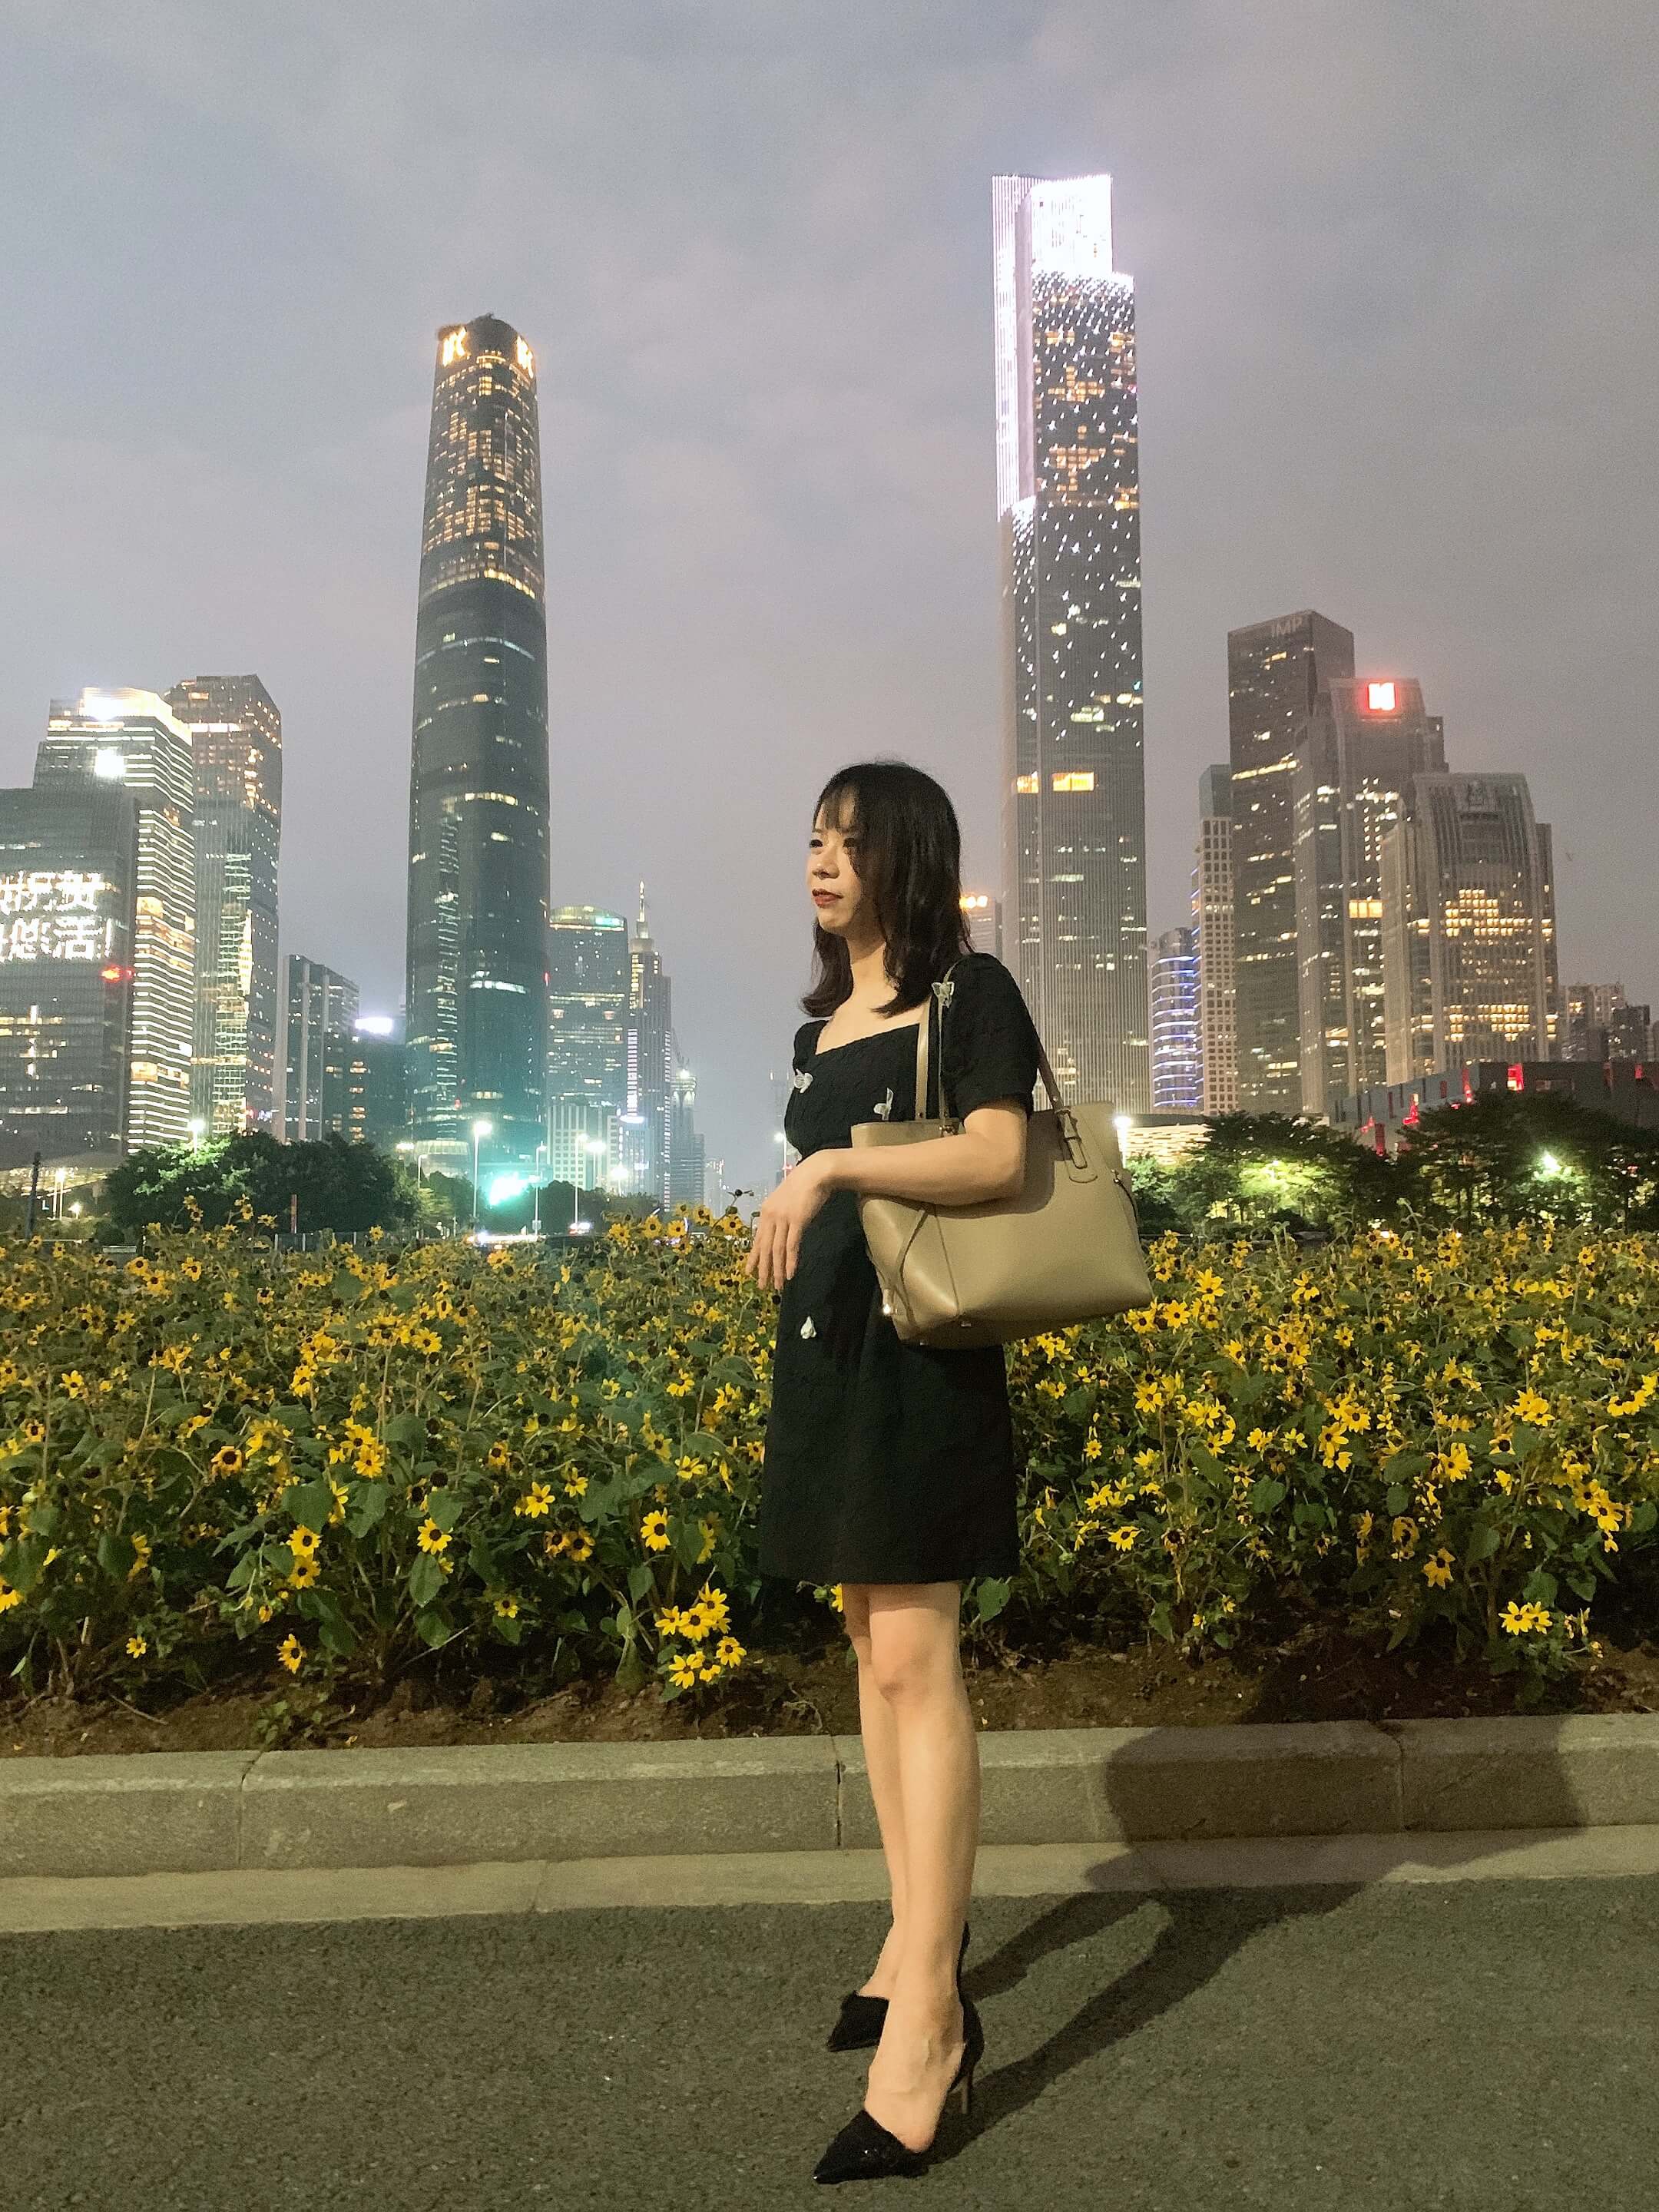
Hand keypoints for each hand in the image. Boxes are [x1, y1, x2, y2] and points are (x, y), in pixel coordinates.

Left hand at [743, 1152, 837, 1292]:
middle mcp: (771, 1216)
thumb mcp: (785, 1201)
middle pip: (765, 1248)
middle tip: (761, 1286)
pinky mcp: (797, 1221)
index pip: (757, 1239)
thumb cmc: (803, 1186)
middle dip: (762, 1269)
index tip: (749, 1272)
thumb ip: (780, 1216)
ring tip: (777, 1285)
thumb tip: (779, 1231)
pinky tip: (789, 1274)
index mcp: (766, 1212)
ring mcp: (783, 1218)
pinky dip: (789, 1261)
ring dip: (776, 1269)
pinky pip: (791, 1245)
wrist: (815, 1173)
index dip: (753, 1257)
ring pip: (776, 1250)